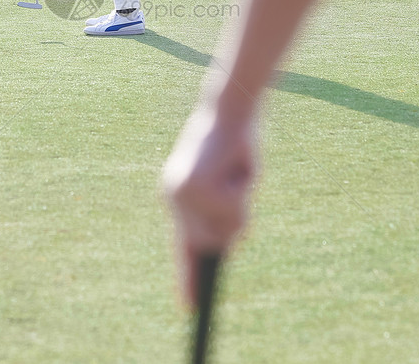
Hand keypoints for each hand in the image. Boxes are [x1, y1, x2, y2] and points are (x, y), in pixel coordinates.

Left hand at [162, 105, 256, 306]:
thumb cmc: (234, 141)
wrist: (229, 109)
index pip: (181, 245)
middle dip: (232, 226)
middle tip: (236, 186)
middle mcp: (175, 197)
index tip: (190, 308)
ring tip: (236, 173)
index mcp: (178, 196)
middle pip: (210, 242)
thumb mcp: (228, 182)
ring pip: (225, 229)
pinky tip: (236, 167)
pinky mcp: (198, 187)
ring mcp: (184, 194)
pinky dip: (243, 192)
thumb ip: (221, 212)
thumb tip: (222, 247)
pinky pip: (233, 211)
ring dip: (240, 206)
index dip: (186, 277)